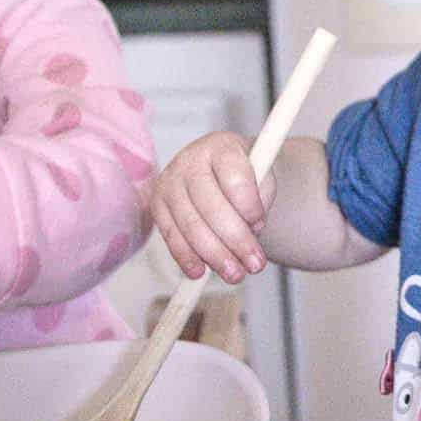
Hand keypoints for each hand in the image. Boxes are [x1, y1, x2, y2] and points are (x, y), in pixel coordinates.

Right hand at [151, 130, 276, 283]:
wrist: (219, 169)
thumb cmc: (243, 174)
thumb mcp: (262, 176)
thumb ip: (262, 197)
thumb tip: (251, 230)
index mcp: (222, 147)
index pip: (234, 178)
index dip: (249, 206)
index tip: (261, 226)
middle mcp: (190, 160)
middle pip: (211, 206)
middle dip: (235, 241)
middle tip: (255, 265)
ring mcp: (170, 182)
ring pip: (191, 224)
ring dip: (214, 255)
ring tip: (235, 274)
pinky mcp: (158, 204)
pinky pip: (171, 235)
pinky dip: (186, 256)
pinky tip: (199, 272)